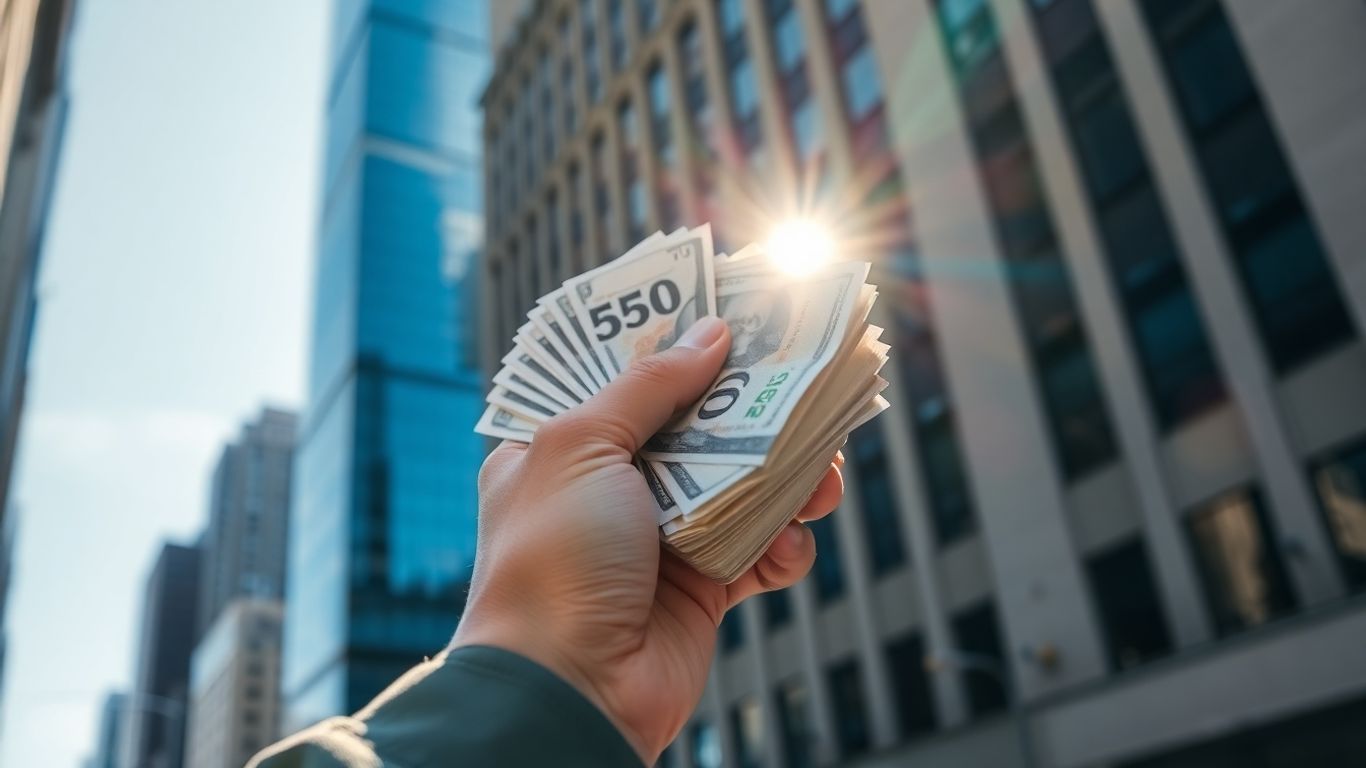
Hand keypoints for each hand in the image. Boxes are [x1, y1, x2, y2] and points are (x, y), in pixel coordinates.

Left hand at [451, 316, 844, 763]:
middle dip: (754, 408)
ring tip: (822, 472)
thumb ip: (648, 387)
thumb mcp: (582, 446)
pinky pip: (762, 551)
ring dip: (789, 477)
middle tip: (807, 380)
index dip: (681, 344)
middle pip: (702, 426)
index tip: (736, 313)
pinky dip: (784, 546)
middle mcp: (614, 488)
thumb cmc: (552, 559)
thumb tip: (710, 334)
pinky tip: (788, 546)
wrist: (572, 690)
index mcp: (564, 447)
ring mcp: (662, 538)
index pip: (628, 376)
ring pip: (746, 486)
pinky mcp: (704, 587)